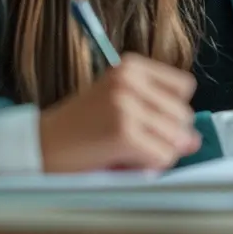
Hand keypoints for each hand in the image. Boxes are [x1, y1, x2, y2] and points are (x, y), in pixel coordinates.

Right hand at [37, 53, 201, 172]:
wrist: (38, 147)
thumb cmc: (79, 129)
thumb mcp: (119, 107)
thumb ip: (158, 116)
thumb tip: (194, 139)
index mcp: (129, 66)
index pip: (184, 87)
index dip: (171, 111)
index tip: (146, 121)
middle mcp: (128, 79)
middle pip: (184, 115)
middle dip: (166, 137)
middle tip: (131, 143)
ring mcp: (125, 105)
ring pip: (176, 138)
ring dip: (157, 154)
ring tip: (125, 152)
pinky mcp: (123, 132)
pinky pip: (162, 156)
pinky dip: (149, 167)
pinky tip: (123, 162)